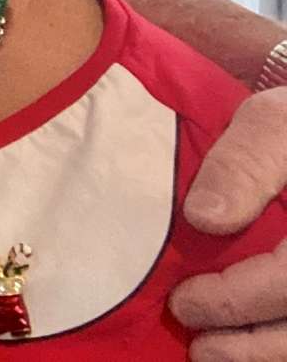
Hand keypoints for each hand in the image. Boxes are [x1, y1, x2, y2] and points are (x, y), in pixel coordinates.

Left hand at [173, 88, 286, 356]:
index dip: (239, 300)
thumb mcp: (277, 124)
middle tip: (200, 346)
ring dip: (271, 354)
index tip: (186, 301)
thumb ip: (244, 163)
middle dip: (256, 344)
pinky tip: (250, 348)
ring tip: (215, 356)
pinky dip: (282, 343)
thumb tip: (203, 216)